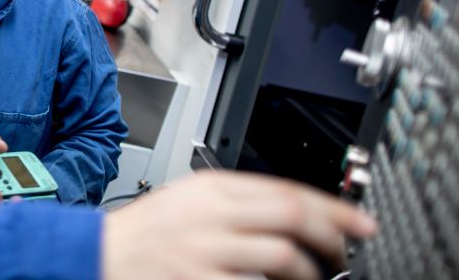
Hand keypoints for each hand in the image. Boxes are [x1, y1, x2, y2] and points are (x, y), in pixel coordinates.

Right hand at [101, 171, 376, 279]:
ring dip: (311, 273)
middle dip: (332, 236)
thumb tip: (294, 212)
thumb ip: (237, 202)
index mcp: (212, 187)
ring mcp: (206, 250)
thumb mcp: (190, 199)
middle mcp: (211, 214)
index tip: (360, 223)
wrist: (98, 255)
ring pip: (283, 256)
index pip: (287, 189)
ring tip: (315, 278)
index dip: (333, 208)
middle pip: (293, 215)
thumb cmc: (145, 233)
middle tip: (346, 253)